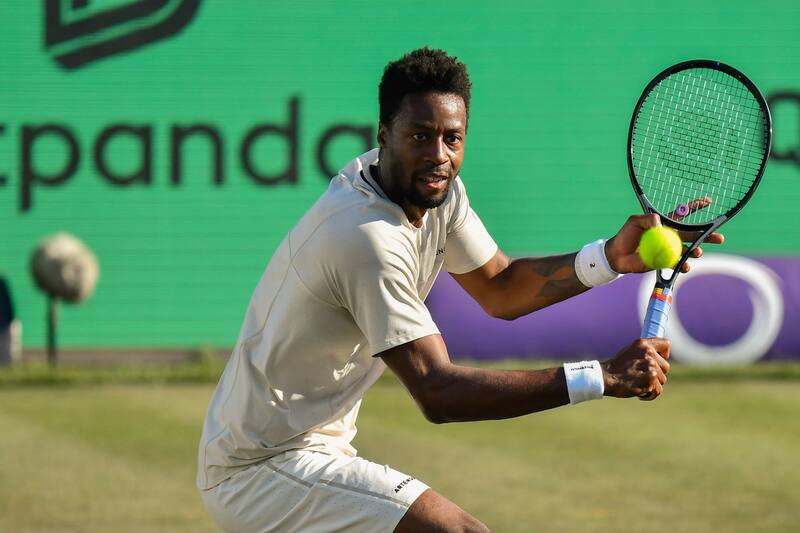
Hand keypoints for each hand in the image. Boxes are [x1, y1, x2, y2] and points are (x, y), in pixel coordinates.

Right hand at [601, 338, 669, 400]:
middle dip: (657, 374)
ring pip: (662, 380)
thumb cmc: (617, 366)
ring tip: (639, 384)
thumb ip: (645, 351)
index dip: (663, 355)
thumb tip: (659, 356)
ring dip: (652, 385)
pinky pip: (658, 390)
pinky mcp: (650, 380)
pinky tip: (640, 393)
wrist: (605, 378)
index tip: (656, 361)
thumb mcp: (630, 351)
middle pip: (666, 367)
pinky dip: (650, 394)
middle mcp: (648, 353)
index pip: (666, 344)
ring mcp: (650, 366)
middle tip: (642, 376)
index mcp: (643, 344)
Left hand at [604, 213, 724, 273]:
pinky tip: (685, 266)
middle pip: (693, 235)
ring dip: (696, 252)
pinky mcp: (664, 261)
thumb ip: (647, 219)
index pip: (683, 213)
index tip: (709, 201)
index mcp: (665, 223)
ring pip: (688, 250)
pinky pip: (677, 263)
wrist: (617, 255)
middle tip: (719, 238)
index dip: (695, 206)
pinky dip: (682, 265)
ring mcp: (669, 249)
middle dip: (708, 236)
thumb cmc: (625, 235)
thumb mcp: (634, 222)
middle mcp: (671, 235)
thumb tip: (659, 221)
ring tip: (698, 253)